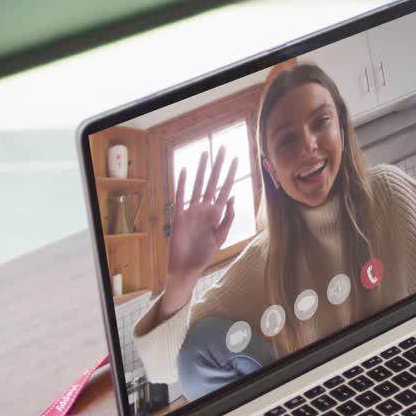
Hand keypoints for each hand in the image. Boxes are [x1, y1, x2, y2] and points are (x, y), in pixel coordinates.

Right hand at [160, 146, 236, 315]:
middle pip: (213, 182)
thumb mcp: (221, 236)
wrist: (187, 266)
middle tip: (222, 148)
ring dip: (202, 169)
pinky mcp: (179, 215)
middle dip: (218, 166)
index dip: (231, 175)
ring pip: (198, 184)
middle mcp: (204, 208)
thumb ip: (228, 218)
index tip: (237, 160)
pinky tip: (184, 170)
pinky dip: (182, 183)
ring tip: (205, 153)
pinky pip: (181, 196)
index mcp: (216, 213)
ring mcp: (191, 210)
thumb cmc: (204, 254)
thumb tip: (232, 197)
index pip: (225, 189)